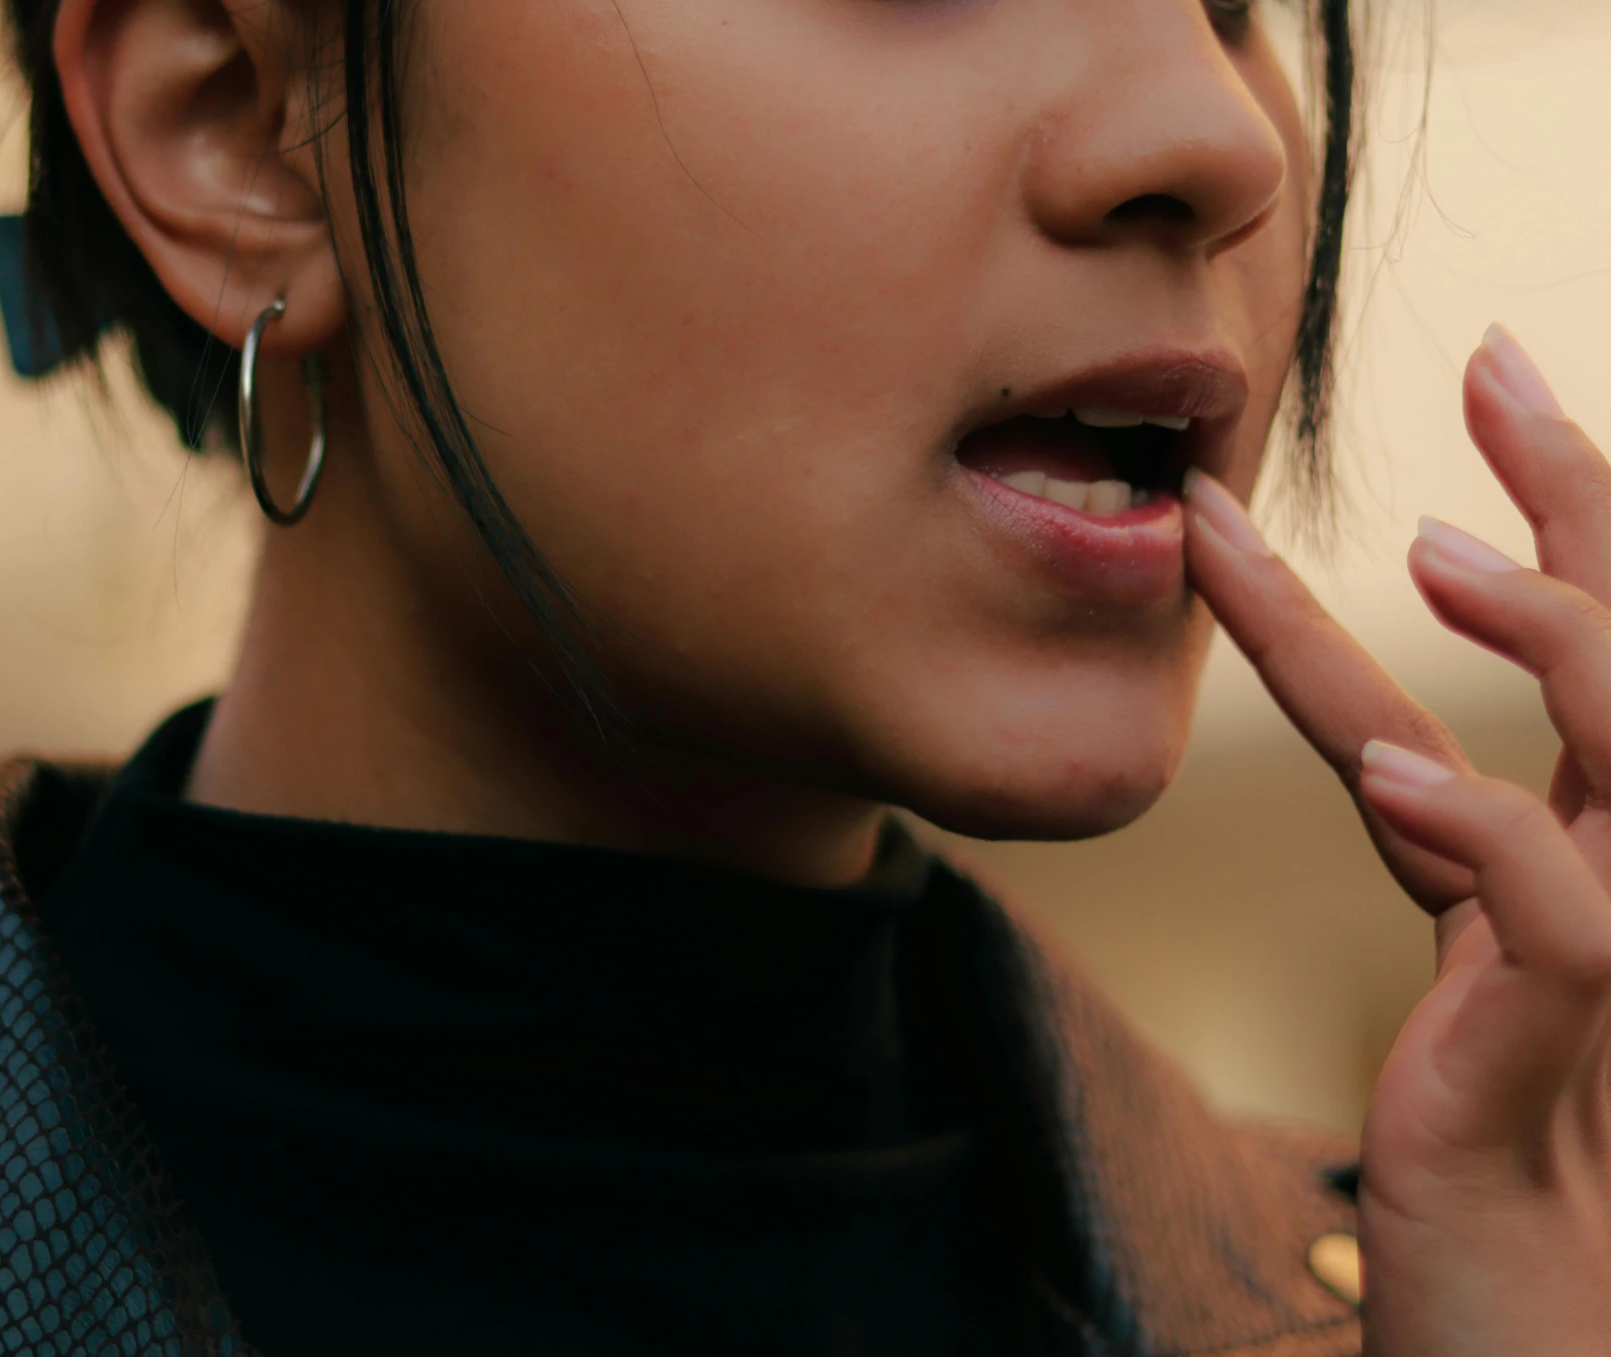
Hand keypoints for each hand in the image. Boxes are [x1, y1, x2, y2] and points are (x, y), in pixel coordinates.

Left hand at [1187, 325, 1610, 1354]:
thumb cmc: (1519, 1215)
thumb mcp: (1481, 1009)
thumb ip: (1467, 879)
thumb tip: (1404, 763)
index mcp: (1591, 876)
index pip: (1573, 668)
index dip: (1546, 521)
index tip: (1495, 379)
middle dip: (1580, 507)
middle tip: (1501, 363)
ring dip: (1552, 645)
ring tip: (1437, 555)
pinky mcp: (1580, 1067)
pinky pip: (1565, 929)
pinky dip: (1487, 840)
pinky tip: (1400, 783)